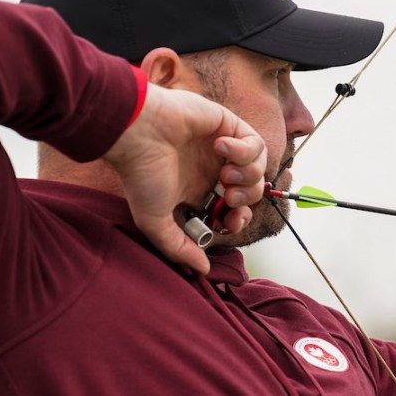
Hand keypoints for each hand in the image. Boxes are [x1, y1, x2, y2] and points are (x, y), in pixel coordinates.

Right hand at [103, 83, 266, 273]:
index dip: (239, 218)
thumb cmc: (141, 174)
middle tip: (228, 196)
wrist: (137, 133)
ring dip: (248, 175)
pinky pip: (256, 142)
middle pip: (252, 191)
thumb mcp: (156, 221)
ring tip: (224, 173)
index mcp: (200, 191)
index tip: (230, 221)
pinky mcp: (228, 125)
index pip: (235, 210)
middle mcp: (213, 170)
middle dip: (247, 199)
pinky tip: (220, 146)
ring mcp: (223, 147)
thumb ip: (180, 248)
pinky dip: (244, 149)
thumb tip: (202, 270)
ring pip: (259, 167)